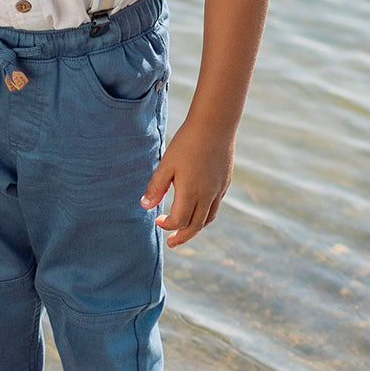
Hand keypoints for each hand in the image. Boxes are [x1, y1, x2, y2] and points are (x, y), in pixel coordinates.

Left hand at [140, 119, 235, 247]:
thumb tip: (145, 207)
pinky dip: (205, 214)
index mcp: (191, 193)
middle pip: (195, 226)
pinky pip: (215, 206)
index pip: (179, 221)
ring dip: (195, 228)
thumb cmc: (186, 143)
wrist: (215, 126)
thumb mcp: (166, 164)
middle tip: (172, 244)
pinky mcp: (224, 183)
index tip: (157, 221)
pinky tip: (198, 209)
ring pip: (208, 218)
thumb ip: (156, 187)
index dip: (167, 225)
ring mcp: (218, 190)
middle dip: (183, 237)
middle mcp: (208, 196)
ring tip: (185, 231)